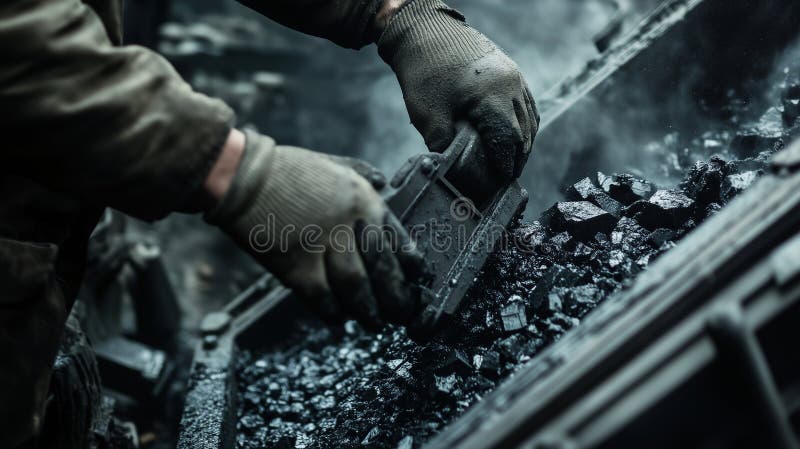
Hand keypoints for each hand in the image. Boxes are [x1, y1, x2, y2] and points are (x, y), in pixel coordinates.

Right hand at [206, 131, 424, 328]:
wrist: (242, 176)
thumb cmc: (286, 170)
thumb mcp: (333, 163)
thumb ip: (362, 174)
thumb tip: (384, 183)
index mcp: (362, 198)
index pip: (399, 240)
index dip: (410, 268)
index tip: (415, 283)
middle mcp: (349, 223)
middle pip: (383, 270)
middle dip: (396, 298)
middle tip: (401, 313)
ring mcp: (323, 245)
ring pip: (357, 289)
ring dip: (368, 311)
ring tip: (375, 323)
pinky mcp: (296, 265)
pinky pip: (322, 298)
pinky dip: (333, 313)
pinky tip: (339, 319)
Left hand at [378, 0, 538, 179]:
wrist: (422, 29)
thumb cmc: (423, 70)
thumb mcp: (427, 114)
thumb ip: (441, 144)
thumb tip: (449, 169)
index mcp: (492, 96)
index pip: (508, 140)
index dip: (506, 163)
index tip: (501, 181)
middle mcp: (510, 84)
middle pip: (524, 130)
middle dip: (517, 157)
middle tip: (508, 177)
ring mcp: (513, 74)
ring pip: (529, 116)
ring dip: (524, 141)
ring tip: (513, 161)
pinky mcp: (509, 69)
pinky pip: (525, 101)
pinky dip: (524, 122)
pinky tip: (515, 134)